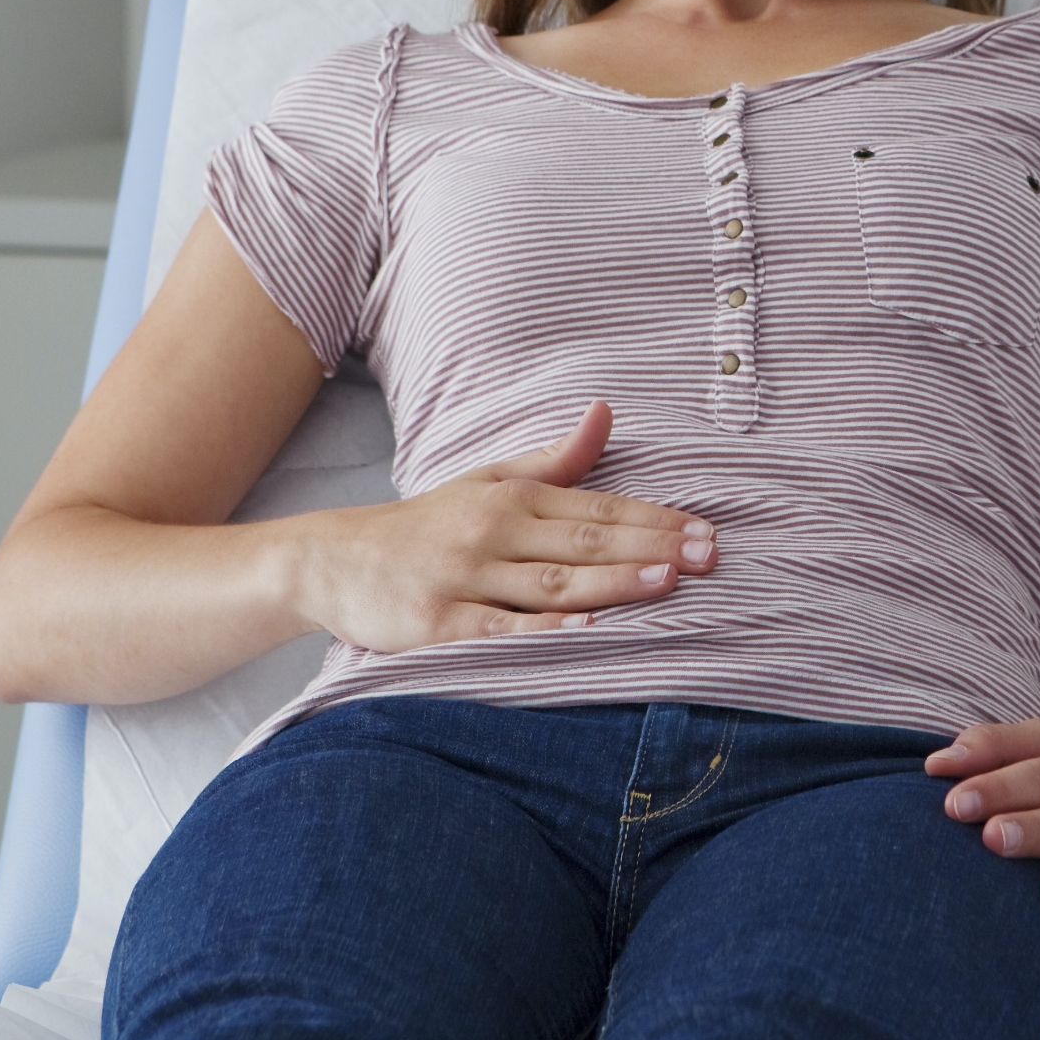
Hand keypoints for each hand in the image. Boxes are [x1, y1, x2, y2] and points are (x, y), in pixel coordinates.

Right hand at [293, 400, 715, 651]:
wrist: (331, 560)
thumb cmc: (427, 525)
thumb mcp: (489, 481)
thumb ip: (556, 459)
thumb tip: (605, 412)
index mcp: (513, 498)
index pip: (599, 507)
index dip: (656, 519)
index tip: (706, 530)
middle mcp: (494, 532)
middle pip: (585, 541)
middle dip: (651, 547)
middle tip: (708, 555)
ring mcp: (465, 577)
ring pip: (551, 581)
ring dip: (612, 581)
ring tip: (666, 581)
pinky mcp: (435, 624)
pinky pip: (496, 628)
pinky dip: (540, 628)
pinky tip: (583, 627)